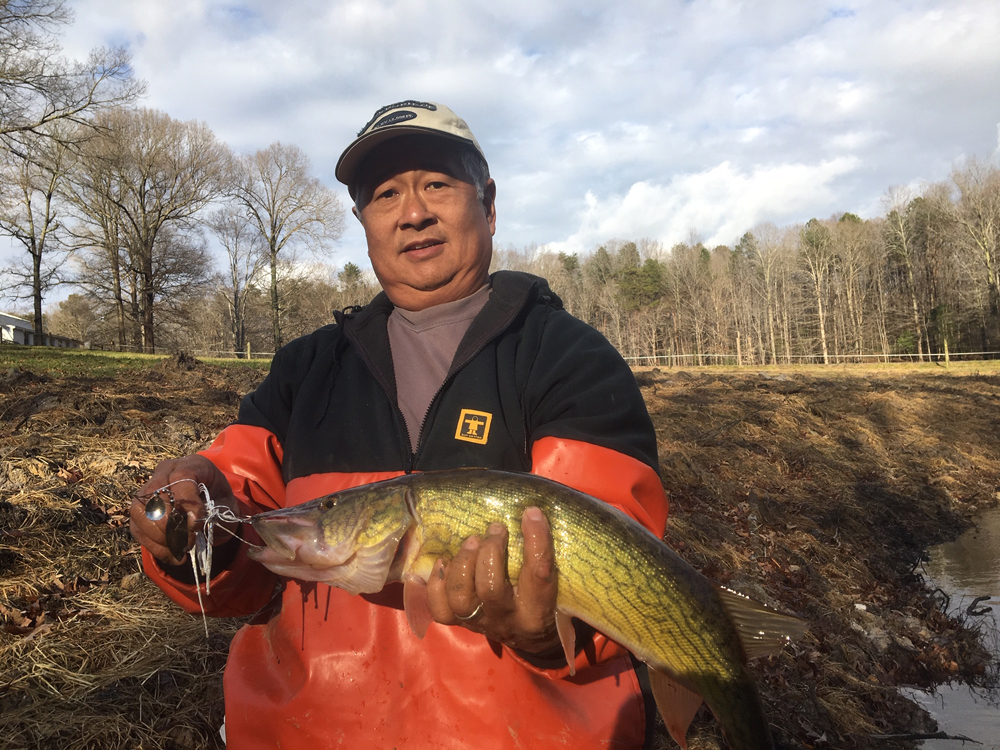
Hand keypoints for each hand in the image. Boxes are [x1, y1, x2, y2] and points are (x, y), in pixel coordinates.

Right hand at [129, 455, 238, 565]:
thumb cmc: (220, 502)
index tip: (196, 524)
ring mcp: (148, 490)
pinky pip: (137, 528)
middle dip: (170, 524)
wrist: (213, 506)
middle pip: (154, 494)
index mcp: (192, 464)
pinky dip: (154, 546)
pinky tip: (172, 554)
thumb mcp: (227, 504)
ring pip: (139, 511)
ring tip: (180, 550)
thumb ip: (214, 512)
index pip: (181, 477)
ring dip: (160, 537)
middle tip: (188, 541)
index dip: (187, 502)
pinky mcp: (140, 511)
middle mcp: (165, 472)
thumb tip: (190, 525)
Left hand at [426, 506, 560, 655]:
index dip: (535, 541)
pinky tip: (445, 561)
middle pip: (490, 589)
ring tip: (471, 541)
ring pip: (461, 598)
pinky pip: (440, 608)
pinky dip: (437, 582)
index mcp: (538, 610)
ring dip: (462, 563)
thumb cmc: (544, 600)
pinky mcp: (460, 624)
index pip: (538, 575)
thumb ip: (542, 555)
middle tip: (496, 528)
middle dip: (490, 552)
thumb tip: (531, 512)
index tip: (530, 513)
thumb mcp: (556, 584)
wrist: (529, 639)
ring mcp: (480, 623)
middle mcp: (507, 619)